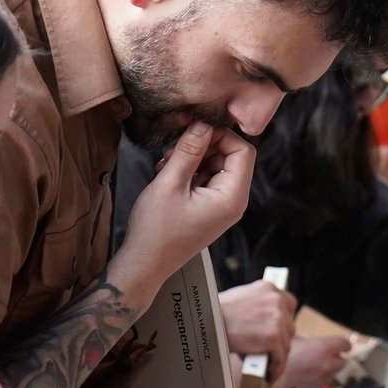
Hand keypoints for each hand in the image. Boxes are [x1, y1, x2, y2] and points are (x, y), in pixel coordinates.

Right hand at [115, 121, 254, 306]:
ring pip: (215, 166)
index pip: (243, 151)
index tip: (194, 130)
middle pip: (230, 157)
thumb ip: (189, 150)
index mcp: (231, 198)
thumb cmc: (156, 231)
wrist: (144, 263)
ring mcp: (221, 206)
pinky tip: (167, 175)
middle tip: (174, 149)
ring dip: (192, 158)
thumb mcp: (170, 183)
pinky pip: (205, 179)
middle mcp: (232, 202)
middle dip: (203, 147)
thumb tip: (202, 124)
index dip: (220, 135)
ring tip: (165, 164)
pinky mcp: (209, 209)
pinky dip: (188, 172)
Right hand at [219, 280, 297, 370]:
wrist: (204, 323)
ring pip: (285, 345)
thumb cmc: (215, 315)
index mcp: (268, 288)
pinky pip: (280, 358)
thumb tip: (265, 324)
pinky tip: (267, 374)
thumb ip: (257, 306)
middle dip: (278, 342)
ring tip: (260, 364)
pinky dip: (274, 368)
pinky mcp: (274, 337)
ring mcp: (277, 318)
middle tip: (264, 352)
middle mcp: (276, 299)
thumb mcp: (241, 300)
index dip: (283, 322)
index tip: (276, 334)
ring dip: (274, 356)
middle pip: (289, 327)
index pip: (289, 305)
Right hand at [277, 335, 351, 387]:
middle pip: (342, 361)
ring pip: (333, 373)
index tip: (340, 346)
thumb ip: (313, 342)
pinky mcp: (317, 386)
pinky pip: (324, 381)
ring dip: (328, 369)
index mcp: (325, 347)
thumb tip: (319, 344)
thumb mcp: (298, 339)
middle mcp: (328, 363)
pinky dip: (320, 378)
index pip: (345, 345)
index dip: (343, 345)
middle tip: (325, 356)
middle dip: (336, 359)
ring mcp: (324, 377)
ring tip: (315, 365)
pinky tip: (309, 374)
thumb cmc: (281, 351)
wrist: (271, 372)